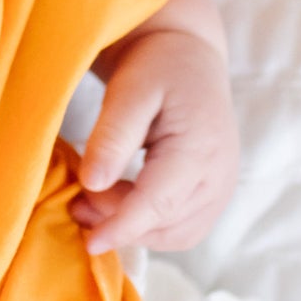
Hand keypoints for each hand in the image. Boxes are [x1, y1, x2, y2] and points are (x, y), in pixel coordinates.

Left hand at [73, 26, 238, 255]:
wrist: (189, 57)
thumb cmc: (157, 66)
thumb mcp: (129, 90)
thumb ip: (112, 136)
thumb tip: (93, 184)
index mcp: (200, 147)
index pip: (159, 203)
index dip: (122, 227)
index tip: (90, 243)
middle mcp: (220, 174)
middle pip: (166, 223)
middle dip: (119, 223)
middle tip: (78, 203)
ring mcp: (222, 188)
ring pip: (176, 234)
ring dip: (134, 229)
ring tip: (94, 204)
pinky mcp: (216, 194)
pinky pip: (183, 229)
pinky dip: (150, 227)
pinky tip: (121, 205)